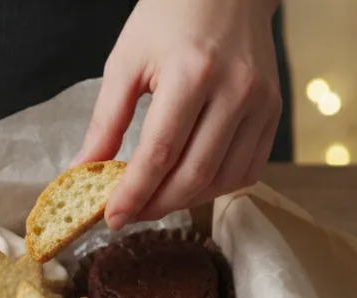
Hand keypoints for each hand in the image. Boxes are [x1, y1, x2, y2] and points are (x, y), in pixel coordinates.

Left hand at [74, 0, 281, 227]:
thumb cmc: (170, 16)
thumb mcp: (126, 60)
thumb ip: (106, 121)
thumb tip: (82, 170)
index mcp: (192, 73)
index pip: (160, 153)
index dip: (134, 193)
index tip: (112, 218)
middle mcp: (235, 91)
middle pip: (194, 174)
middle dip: (156, 205)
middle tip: (128, 215)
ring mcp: (261, 104)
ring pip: (222, 179)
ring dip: (184, 201)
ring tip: (154, 202)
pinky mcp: (274, 112)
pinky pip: (248, 169)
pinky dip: (216, 187)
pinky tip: (189, 184)